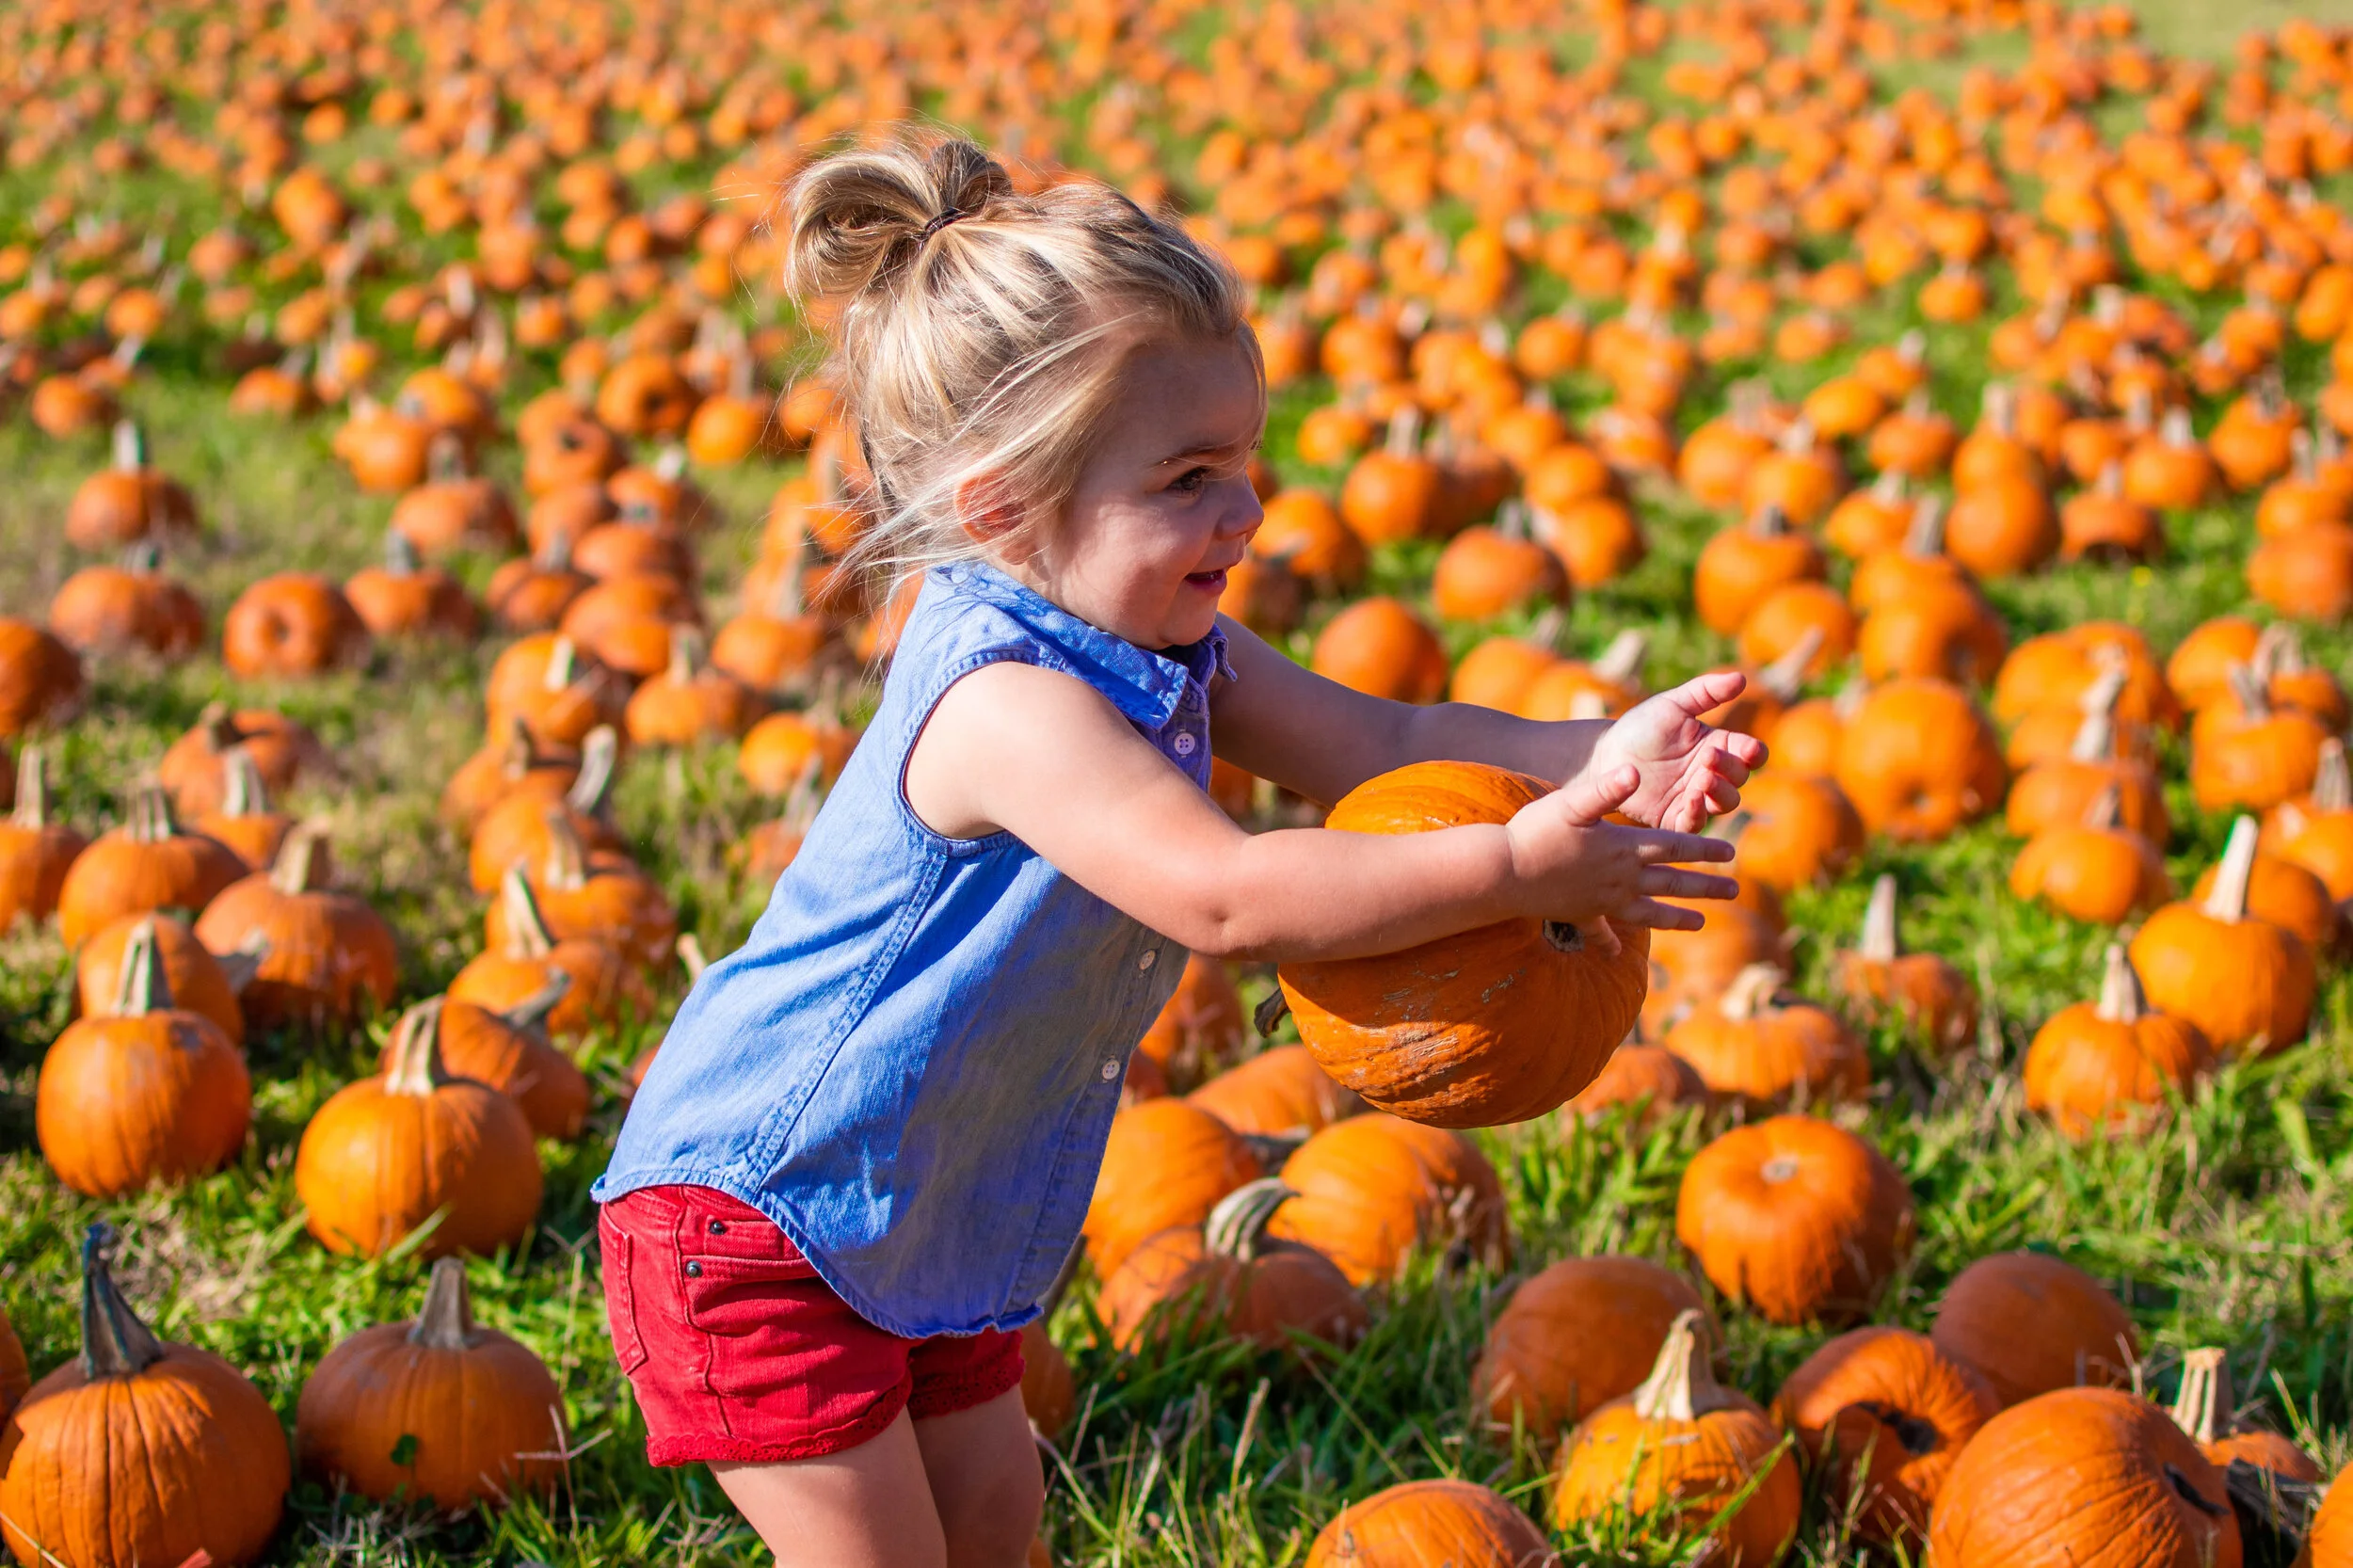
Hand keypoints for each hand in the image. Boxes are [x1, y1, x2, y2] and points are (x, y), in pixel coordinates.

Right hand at [1503, 762, 1739, 956]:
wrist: (1503, 873)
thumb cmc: (1534, 832)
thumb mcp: (1570, 802)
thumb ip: (1605, 788)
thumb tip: (1635, 770)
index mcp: (1622, 848)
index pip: (1674, 847)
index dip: (1704, 848)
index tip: (1731, 853)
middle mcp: (1620, 879)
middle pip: (1671, 882)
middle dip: (1705, 886)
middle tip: (1734, 890)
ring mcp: (1601, 900)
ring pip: (1648, 912)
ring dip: (1676, 918)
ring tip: (1700, 923)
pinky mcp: (1579, 913)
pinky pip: (1600, 931)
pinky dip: (1608, 943)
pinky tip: (1613, 955)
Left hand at [1583, 670, 1768, 832]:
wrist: (1605, 755)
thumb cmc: (1641, 727)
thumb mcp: (1672, 705)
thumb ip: (1706, 692)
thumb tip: (1742, 678)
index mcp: (1718, 746)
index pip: (1750, 753)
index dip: (1753, 753)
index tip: (1748, 748)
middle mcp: (1712, 774)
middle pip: (1740, 779)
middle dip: (1730, 769)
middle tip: (1708, 758)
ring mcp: (1695, 797)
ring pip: (1725, 803)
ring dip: (1720, 793)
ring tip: (1702, 780)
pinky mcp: (1675, 818)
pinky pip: (1695, 823)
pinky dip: (1697, 814)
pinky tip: (1689, 800)